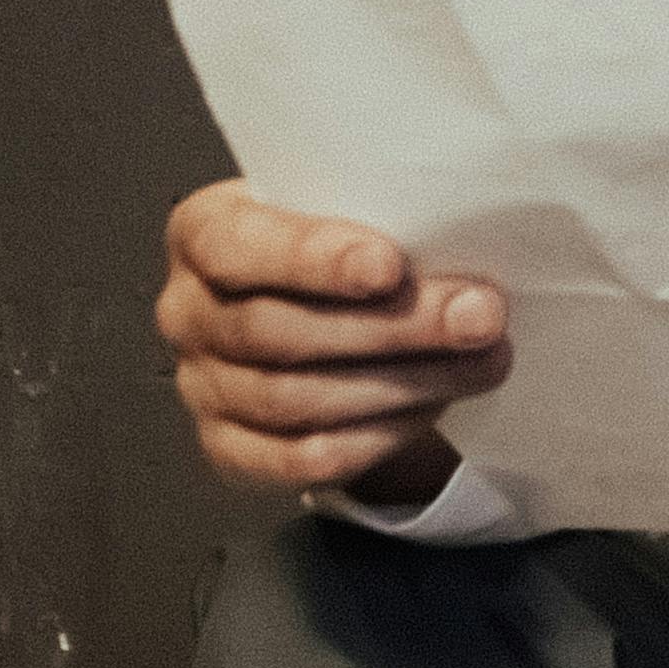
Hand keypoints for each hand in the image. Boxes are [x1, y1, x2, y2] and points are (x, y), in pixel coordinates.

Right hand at [157, 183, 514, 502]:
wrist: (329, 313)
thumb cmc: (339, 249)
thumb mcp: (348, 209)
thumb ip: (383, 219)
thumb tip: (464, 250)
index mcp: (203, 233)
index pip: (237, 246)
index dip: (312, 258)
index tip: (390, 266)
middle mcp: (188, 311)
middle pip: (275, 330)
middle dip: (390, 327)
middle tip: (477, 316)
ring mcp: (202, 386)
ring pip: (293, 399)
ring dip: (401, 384)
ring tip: (480, 361)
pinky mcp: (230, 448)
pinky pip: (300, 458)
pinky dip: (376, 436)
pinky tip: (432, 407)